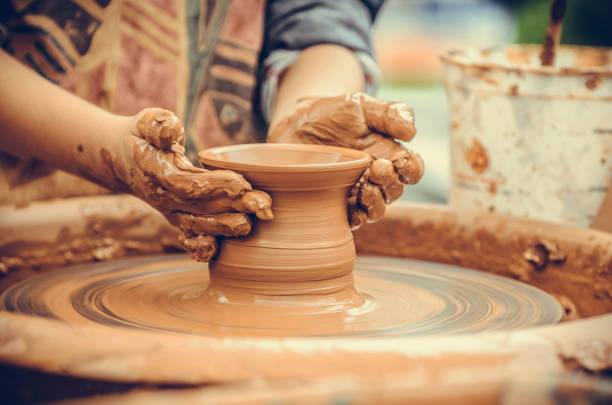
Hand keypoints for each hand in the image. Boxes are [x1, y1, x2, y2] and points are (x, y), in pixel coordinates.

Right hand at [114, 109, 272, 260]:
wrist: (122, 159)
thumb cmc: (142, 136)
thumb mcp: (146, 121)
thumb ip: (159, 125)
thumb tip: (171, 130)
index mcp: (157, 173)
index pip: (188, 183)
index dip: (215, 185)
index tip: (242, 182)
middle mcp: (164, 197)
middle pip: (201, 207)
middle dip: (234, 207)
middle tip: (264, 206)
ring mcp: (170, 211)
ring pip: (199, 225)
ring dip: (226, 228)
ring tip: (252, 224)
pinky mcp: (178, 218)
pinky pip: (190, 238)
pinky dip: (204, 248)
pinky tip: (224, 249)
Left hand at [268, 93, 422, 228]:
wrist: (295, 126)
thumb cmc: (331, 114)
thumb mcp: (360, 105)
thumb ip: (388, 113)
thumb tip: (412, 131)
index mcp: (389, 154)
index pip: (412, 169)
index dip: (412, 168)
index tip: (401, 160)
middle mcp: (375, 177)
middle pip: (395, 190)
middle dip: (390, 181)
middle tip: (377, 167)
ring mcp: (356, 193)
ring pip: (377, 209)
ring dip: (376, 202)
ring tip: (366, 188)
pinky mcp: (335, 205)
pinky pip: (352, 219)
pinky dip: (356, 218)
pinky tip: (354, 210)